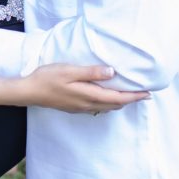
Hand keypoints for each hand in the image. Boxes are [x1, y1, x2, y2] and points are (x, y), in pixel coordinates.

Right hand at [13, 64, 149, 113]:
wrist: (30, 92)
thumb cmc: (48, 77)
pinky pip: (98, 108)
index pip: (118, 98)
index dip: (134, 96)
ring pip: (106, 108)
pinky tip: (107, 98)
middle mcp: (87, 105)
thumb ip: (91, 72)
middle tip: (144, 94)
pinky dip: (108, 103)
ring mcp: (80, 108)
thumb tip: (112, 72)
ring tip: (129, 95)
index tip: (148, 94)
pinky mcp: (75, 107)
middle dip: (130, 100)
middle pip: (114, 105)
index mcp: (89, 95)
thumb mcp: (70, 70)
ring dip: (120, 102)